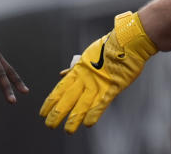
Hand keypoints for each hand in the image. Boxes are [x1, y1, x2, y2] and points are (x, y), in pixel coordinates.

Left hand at [40, 11, 157, 132]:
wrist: (127, 40)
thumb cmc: (109, 48)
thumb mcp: (88, 56)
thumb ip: (76, 69)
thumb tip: (63, 74)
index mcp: (78, 70)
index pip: (60, 89)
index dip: (50, 102)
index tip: (43, 112)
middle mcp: (85, 78)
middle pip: (67, 98)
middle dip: (57, 113)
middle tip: (50, 125)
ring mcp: (98, 83)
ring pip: (82, 104)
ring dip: (74, 118)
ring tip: (68, 130)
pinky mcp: (112, 87)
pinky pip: (101, 102)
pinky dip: (94, 113)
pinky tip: (88, 123)